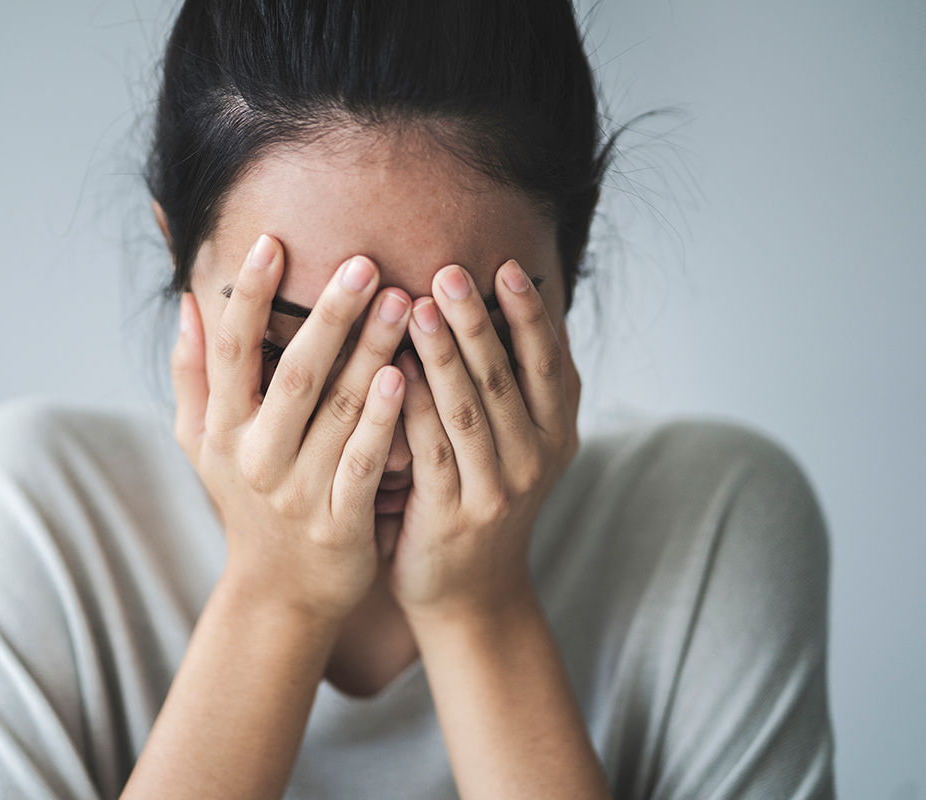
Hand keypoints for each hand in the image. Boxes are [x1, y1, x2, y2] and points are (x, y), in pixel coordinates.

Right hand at [171, 234, 412, 621]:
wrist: (279, 592)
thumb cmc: (244, 503)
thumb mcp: (201, 443)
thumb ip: (192, 373)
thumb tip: (187, 301)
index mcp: (221, 430)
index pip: (230, 351)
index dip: (247, 296)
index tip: (271, 242)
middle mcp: (255, 457)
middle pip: (294, 374)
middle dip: (329, 315)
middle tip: (365, 262)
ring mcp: (298, 491)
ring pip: (337, 413)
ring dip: (370, 354)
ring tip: (403, 303)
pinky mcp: (339, 522)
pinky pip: (365, 463)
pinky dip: (382, 421)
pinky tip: (403, 378)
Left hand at [388, 260, 580, 619]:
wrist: (471, 595)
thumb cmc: (484, 503)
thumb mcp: (520, 449)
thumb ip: (517, 391)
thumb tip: (507, 310)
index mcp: (556, 434)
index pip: (548, 363)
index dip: (529, 314)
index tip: (507, 266)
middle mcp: (535, 460)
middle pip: (505, 378)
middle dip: (477, 320)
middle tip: (450, 272)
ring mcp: (496, 490)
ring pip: (467, 409)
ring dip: (442, 354)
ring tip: (416, 305)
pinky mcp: (452, 515)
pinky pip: (430, 450)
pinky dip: (411, 408)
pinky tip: (390, 371)